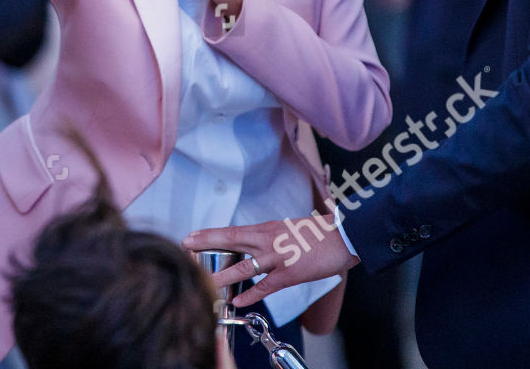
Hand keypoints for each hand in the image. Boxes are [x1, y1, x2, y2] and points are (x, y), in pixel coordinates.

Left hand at [183, 212, 355, 308]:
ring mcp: (278, 257)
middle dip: (206, 244)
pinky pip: (266, 286)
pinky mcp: (290, 274)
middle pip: (231, 241)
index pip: (232, 231)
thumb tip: (252, 240)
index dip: (210, 235)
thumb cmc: (317, 234)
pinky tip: (237, 300)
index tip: (191, 236)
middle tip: (185, 246)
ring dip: (223, 274)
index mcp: (267, 228)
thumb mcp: (287, 229)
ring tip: (204, 280)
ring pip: (244, 266)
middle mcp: (268, 240)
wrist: (343, 236)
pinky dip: (251, 294)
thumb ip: (268, 236)